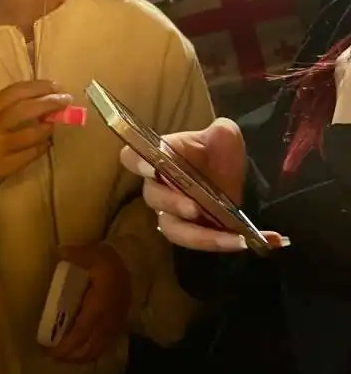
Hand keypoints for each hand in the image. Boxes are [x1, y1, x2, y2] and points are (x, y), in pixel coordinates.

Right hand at [0, 80, 71, 207]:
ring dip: (48, 127)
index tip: (56, 85)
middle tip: (66, 100)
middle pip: (24, 110)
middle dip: (49, 102)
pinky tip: (46, 142)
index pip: (15, 92)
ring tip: (56, 123)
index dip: (38, 87)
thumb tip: (43, 97)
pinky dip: (42, 146)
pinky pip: (30, 154)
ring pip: (31, 134)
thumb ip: (7, 107)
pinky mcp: (3, 168)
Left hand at [49, 243, 131, 363]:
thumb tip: (59, 251)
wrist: (135, 265)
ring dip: (80, 356)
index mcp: (97, 308)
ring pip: (96, 350)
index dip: (65, 347)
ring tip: (65, 355)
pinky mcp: (117, 326)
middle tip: (53, 355)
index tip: (50, 351)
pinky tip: (82, 349)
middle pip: (86, 349)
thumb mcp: (93, 254)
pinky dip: (91, 352)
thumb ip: (76, 254)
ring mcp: (113, 326)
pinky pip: (103, 346)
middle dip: (69, 356)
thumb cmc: (110, 261)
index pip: (80, 334)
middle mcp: (106, 322)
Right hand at [121, 118, 285, 252]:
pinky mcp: (189, 231)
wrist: (240, 176)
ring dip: (194, 234)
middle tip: (193, 208)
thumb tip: (220, 131)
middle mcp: (158, 186)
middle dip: (171, 203)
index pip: (133, 158)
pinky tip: (241, 241)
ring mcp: (171, 212)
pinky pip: (194, 241)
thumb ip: (221, 131)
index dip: (137, 163)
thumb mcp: (225, 136)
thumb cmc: (221, 152)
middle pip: (152, 197)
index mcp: (160, 157)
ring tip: (225, 236)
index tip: (151, 168)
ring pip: (171, 227)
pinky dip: (216, 242)